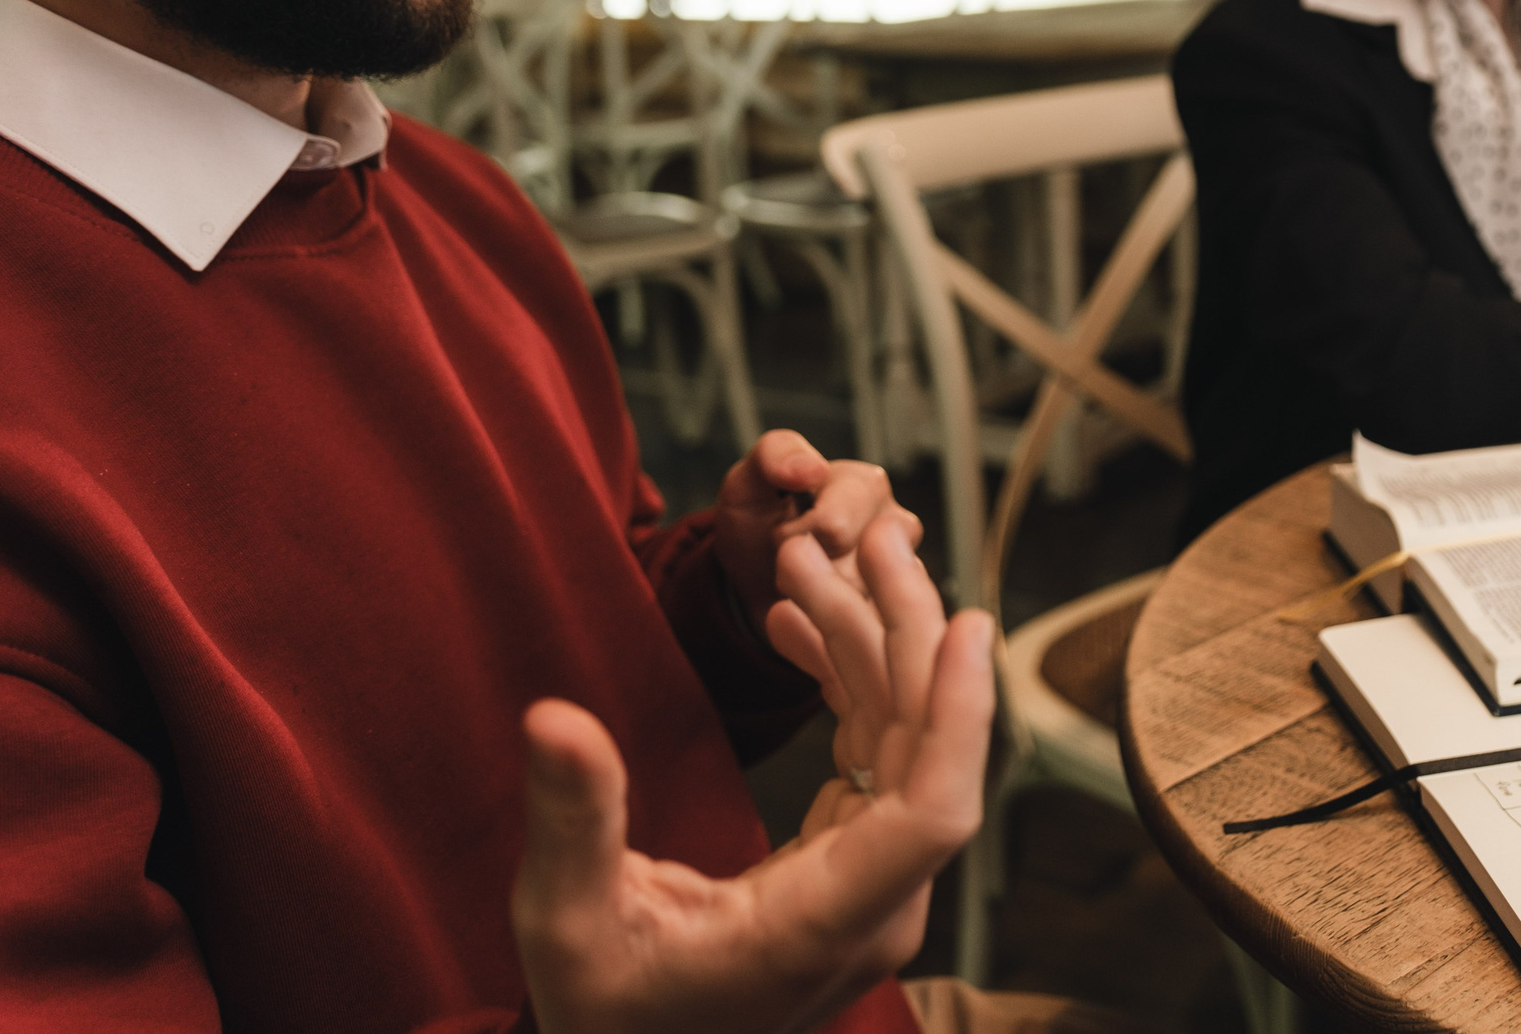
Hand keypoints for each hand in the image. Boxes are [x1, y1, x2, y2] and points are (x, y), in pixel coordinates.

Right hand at [514, 520, 993, 1033]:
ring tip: (805, 563)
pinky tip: (797, 622)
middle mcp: (873, 903)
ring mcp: (869, 883)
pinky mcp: (849, 862)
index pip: (932, 813)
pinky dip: (842, 682)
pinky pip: (869, 754)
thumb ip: (572, 823)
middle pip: (924, 749)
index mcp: (827, 924)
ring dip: (864, 642)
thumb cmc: (602, 1009)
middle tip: (871, 534)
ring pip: (899, 739)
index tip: (967, 620)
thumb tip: (553, 717)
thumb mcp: (568, 922)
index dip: (959, 715)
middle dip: (904, 630)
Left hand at [715, 429, 921, 623]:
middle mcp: (897, 526)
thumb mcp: (748, 483)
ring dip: (817, 604)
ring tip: (805, 583)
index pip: (834, 527)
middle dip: (805, 573)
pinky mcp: (896, 614)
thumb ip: (775, 457)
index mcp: (867, 484)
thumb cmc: (760, 526)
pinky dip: (829, 629)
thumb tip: (812, 467)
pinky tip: (820, 610)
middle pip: (849, 571)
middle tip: (790, 559)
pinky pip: (863, 633)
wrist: (756, 584)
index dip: (794, 538)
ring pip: (857, 608)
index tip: (783, 531)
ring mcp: (903, 573)